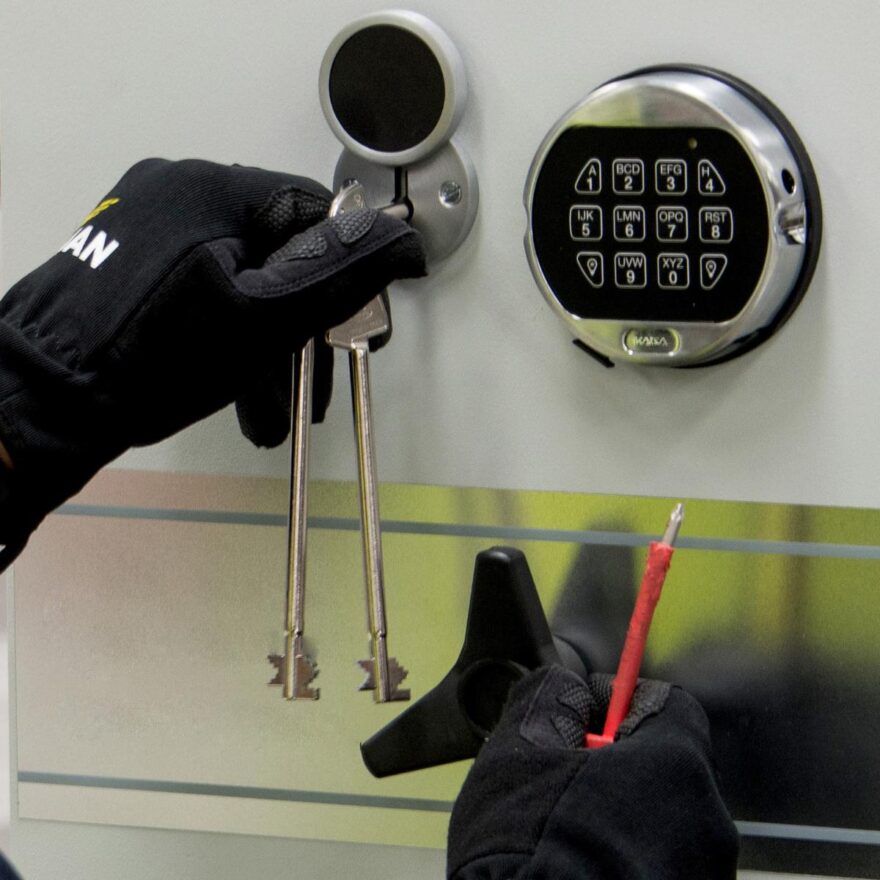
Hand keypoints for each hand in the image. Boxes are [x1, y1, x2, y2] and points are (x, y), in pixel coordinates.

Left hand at [0, 158, 425, 566]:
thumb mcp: (266, 318)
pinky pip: (203, 288)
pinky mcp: (129, 257)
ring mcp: (149, 223)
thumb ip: (338, 272)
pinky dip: (226, 333)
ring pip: (240, 278)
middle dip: (300, 328)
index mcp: (216, 188)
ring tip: (271, 408)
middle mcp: (179, 190)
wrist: (44, 399)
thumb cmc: (152, 358)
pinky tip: (233, 381)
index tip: (350, 332)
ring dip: (265, 344)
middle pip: (277, 253)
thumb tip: (402, 240)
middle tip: (310, 386)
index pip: (316, 216)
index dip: (343, 278)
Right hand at [447, 666, 738, 879]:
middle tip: (562, 778)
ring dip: (622, 816)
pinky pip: (659, 865)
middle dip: (618, 763)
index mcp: (677, 764)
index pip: (667, 704)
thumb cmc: (530, 848)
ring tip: (565, 834)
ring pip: (662, 822)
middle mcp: (708, 822)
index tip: (585, 714)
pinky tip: (580, 869)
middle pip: (666, 766)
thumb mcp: (519, 747)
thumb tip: (564, 688)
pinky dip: (627, 861)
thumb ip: (550, 697)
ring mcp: (703, 876)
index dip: (621, 703)